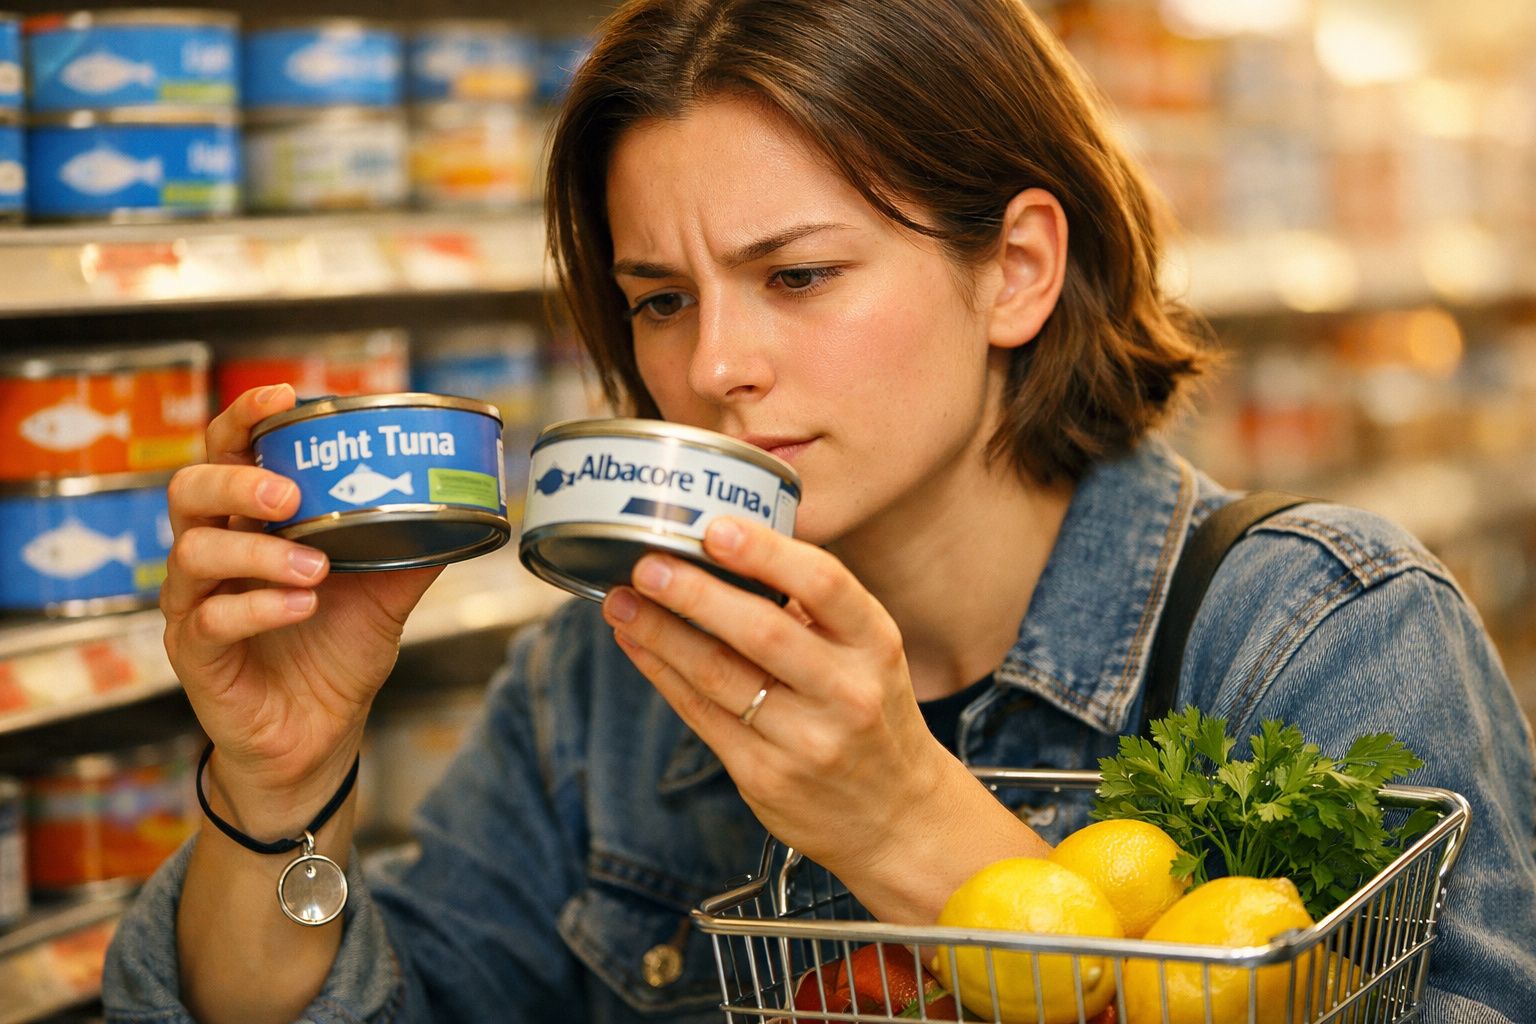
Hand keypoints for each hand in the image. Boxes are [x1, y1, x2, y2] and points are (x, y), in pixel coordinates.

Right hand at [161, 385, 441, 830]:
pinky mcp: (195, 656)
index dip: (246, 419)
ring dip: (258, 551)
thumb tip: (466, 506)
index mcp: (252, 523)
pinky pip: (209, 620)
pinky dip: (257, 608)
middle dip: (237, 480)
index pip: (228, 453)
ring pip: (194, 553)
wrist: (320, 735)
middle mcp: (213, 554)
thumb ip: (412, 549)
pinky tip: (301, 606)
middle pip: (189, 491)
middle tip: (290, 492)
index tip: (284, 398)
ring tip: (316, 566)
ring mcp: (195, 604)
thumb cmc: (337, 653)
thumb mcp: (386, 594)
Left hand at [600, 517, 1038, 919]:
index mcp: (875, 644)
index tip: (715, 528)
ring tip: (621, 601)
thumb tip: (727, 545)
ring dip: (660, 633)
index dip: (767, 553)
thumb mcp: (868, 653)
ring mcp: (806, 740)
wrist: (896, 816)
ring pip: (719, 675)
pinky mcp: (766, 777)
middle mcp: (847, 691)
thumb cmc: (871, 715)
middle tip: (646, 564)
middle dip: (694, 593)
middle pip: (762, 631)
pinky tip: (637, 644)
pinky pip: (701, 715)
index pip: (825, 585)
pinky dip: (662, 674)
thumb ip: (813, 607)